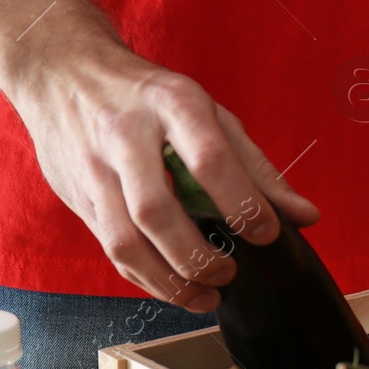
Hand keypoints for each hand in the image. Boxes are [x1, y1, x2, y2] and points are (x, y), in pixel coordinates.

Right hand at [7, 36, 317, 311]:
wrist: (62, 72)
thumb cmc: (150, 97)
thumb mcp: (209, 113)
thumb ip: (257, 167)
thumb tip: (305, 216)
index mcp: (171, 105)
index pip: (209, 158)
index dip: (241, 203)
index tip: (268, 234)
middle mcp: (126, 136)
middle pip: (156, 210)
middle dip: (197, 255)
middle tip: (229, 273)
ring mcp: (94, 168)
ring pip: (125, 241)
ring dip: (168, 281)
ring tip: (205, 296)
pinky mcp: (77, 196)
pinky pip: (110, 249)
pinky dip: (145, 277)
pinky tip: (175, 287)